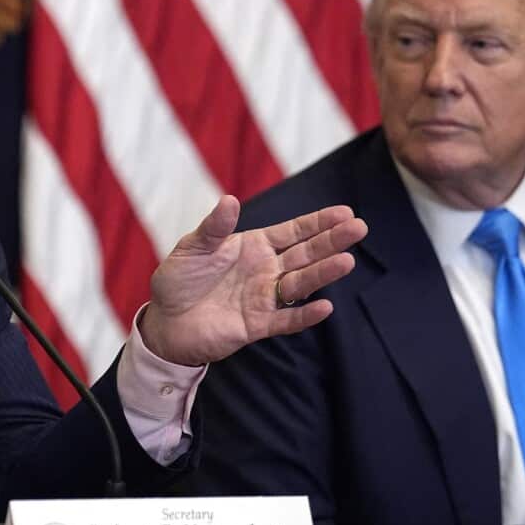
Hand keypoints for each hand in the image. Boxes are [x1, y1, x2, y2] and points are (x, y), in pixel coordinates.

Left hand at [140, 196, 366, 365]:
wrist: (165, 321)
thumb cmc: (178, 280)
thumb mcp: (192, 247)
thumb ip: (214, 227)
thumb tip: (230, 199)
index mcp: (253, 246)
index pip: (293, 232)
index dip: (318, 222)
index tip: (344, 212)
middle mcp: (265, 270)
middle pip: (305, 254)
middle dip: (331, 241)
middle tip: (359, 228)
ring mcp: (264, 298)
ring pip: (300, 284)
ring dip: (323, 274)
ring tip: (347, 261)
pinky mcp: (257, 325)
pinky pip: (286, 320)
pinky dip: (304, 316)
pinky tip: (324, 307)